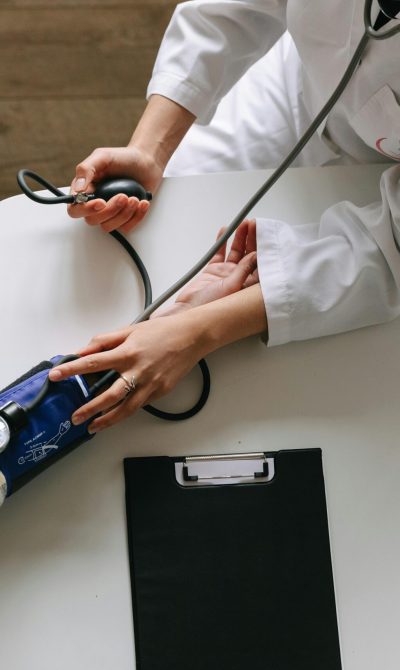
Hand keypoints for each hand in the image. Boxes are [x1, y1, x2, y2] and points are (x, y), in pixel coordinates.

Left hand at [48, 312, 207, 432]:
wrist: (192, 337)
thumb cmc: (163, 331)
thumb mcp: (130, 330)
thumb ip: (105, 340)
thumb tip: (84, 349)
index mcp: (128, 353)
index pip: (93, 362)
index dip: (72, 370)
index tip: (56, 375)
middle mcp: (138, 371)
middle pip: (108, 395)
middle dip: (89, 408)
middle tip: (75, 416)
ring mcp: (150, 384)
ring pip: (126, 409)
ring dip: (107, 420)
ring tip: (93, 426)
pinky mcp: (160, 392)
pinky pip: (139, 405)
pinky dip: (126, 412)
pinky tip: (116, 416)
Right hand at [67, 145, 162, 232]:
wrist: (146, 163)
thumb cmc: (123, 158)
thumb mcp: (103, 157)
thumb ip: (86, 169)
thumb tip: (77, 190)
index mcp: (85, 190)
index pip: (75, 209)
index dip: (86, 209)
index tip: (101, 202)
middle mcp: (95, 203)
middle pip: (92, 220)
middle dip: (110, 210)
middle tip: (123, 196)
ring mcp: (109, 213)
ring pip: (108, 226)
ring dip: (124, 214)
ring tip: (135, 198)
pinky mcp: (124, 218)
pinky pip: (125, 228)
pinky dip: (136, 217)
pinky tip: (142, 203)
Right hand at [153, 219, 258, 316]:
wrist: (188, 312)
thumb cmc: (211, 308)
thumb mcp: (231, 287)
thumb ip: (244, 270)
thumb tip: (256, 255)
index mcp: (248, 286)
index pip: (260, 264)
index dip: (263, 248)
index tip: (263, 234)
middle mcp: (239, 279)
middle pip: (249, 255)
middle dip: (252, 239)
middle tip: (253, 224)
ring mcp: (226, 274)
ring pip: (236, 252)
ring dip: (239, 238)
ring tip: (242, 224)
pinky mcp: (213, 271)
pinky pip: (219, 253)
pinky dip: (222, 242)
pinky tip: (225, 231)